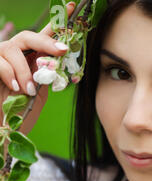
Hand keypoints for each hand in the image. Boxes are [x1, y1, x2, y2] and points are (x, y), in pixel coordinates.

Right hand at [0, 2, 74, 135]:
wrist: (2, 127)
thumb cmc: (20, 111)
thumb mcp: (40, 93)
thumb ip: (47, 76)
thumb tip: (60, 62)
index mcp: (32, 58)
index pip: (45, 37)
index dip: (58, 23)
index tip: (73, 8)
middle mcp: (16, 53)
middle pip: (30, 36)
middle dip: (46, 42)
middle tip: (61, 51)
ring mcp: (0, 57)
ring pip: (13, 50)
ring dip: (25, 71)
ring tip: (29, 90)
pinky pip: (0, 62)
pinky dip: (11, 75)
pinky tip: (18, 88)